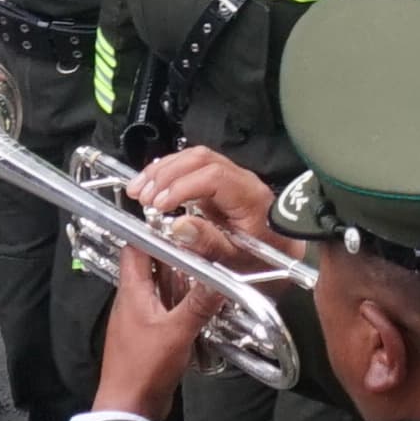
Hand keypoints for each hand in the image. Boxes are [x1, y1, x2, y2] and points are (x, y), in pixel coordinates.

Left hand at [91, 238, 226, 420]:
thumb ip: (199, 304)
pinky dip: (181, 302)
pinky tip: (202, 304)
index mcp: (132, 292)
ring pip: (161, 288)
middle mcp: (133, 300)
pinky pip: (165, 309)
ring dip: (181, 279)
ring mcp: (140, 318)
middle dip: (176, 254)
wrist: (129, 407)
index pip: (136, 248)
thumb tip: (222, 278)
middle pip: (152, 266)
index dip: (154, 230)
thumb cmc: (145, 366)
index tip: (180, 220)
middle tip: (205, 244)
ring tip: (209, 269)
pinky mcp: (148, 335)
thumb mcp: (177, 332)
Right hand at [125, 144, 280, 251]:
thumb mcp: (236, 262)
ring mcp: (231, 179)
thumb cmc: (264, 261)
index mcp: (250, 197)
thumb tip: (179, 226)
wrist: (282, 256)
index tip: (158, 204)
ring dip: (162, 170)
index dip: (182, 186)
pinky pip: (193, 168)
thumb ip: (209, 244)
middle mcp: (242, 181)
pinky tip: (151, 185)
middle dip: (166, 174)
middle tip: (142, 196)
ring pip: (195, 158)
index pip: (214, 176)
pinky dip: (168, 173)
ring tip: (138, 190)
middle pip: (201, 159)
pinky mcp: (220, 184)